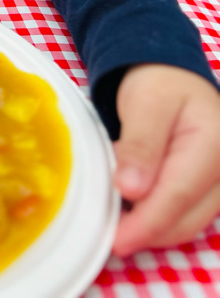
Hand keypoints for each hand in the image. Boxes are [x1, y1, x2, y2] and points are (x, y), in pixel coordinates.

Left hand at [112, 63, 219, 256]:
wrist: (171, 74)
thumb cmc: (158, 83)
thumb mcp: (144, 103)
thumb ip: (140, 145)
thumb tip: (131, 190)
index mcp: (213, 144)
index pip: (178, 196)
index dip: (146, 223)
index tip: (116, 240)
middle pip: (185, 218)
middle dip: (145, 231)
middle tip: (104, 230)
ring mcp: (219, 183)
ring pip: (185, 222)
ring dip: (149, 226)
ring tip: (112, 214)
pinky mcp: (207, 190)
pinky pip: (183, 213)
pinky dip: (155, 217)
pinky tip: (129, 208)